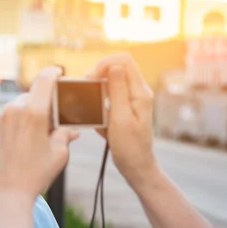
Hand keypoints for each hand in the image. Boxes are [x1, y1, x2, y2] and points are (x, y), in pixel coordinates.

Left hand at [0, 67, 79, 201]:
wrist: (5, 194)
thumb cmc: (34, 176)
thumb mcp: (58, 155)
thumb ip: (64, 135)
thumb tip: (69, 130)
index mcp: (34, 113)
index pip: (45, 79)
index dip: (53, 73)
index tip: (58, 74)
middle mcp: (14, 110)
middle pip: (32, 95)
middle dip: (42, 104)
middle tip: (50, 121)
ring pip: (17, 106)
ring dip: (27, 114)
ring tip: (34, 135)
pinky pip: (5, 117)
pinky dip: (14, 123)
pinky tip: (19, 141)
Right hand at [87, 53, 157, 186]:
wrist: (137, 166)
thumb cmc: (130, 147)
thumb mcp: (120, 119)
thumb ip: (118, 91)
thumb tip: (114, 66)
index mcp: (140, 92)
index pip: (123, 61)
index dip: (104, 64)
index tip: (91, 80)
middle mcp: (137, 91)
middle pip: (115, 67)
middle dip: (97, 77)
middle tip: (87, 93)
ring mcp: (131, 99)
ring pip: (110, 81)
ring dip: (96, 92)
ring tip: (91, 108)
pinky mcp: (124, 107)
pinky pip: (108, 96)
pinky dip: (99, 104)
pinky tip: (98, 119)